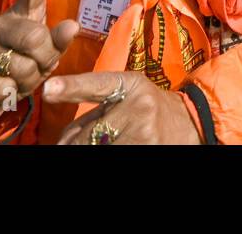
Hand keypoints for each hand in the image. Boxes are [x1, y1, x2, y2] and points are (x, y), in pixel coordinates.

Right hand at [0, 0, 77, 136]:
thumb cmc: (17, 71)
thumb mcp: (43, 56)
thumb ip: (57, 42)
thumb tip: (72, 25)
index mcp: (18, 17)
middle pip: (35, 38)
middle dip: (46, 60)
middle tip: (39, 69)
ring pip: (23, 69)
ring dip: (29, 83)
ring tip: (18, 82)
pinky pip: (4, 90)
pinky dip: (11, 97)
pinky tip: (2, 94)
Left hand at [47, 71, 201, 144]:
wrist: (192, 122)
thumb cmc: (150, 108)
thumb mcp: (127, 97)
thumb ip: (95, 111)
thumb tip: (62, 141)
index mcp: (131, 85)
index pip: (97, 85)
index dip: (72, 87)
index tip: (48, 89)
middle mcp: (139, 107)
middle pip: (88, 134)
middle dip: (75, 144)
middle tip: (74, 144)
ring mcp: (144, 133)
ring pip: (97, 149)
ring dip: (89, 150)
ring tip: (101, 143)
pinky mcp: (147, 151)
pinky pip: (113, 156)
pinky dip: (105, 153)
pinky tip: (113, 146)